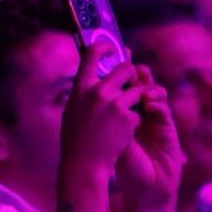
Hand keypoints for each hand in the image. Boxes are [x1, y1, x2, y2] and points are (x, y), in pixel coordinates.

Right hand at [61, 44, 143, 176]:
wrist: (85, 165)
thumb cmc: (76, 140)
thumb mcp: (74, 110)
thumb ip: (85, 92)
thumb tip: (95, 74)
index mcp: (80, 88)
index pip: (92, 54)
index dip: (105, 46)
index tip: (113, 46)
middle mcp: (97, 92)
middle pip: (125, 69)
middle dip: (132, 76)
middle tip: (130, 83)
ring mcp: (114, 104)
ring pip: (136, 91)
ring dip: (134, 101)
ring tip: (121, 118)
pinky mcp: (128, 117)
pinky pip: (137, 112)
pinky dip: (133, 122)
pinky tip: (121, 133)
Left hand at [115, 65, 184, 209]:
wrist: (146, 188)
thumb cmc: (126, 166)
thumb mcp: (111, 140)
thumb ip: (103, 120)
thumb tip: (84, 99)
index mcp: (125, 112)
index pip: (124, 87)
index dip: (121, 73)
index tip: (114, 59)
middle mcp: (142, 112)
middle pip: (141, 85)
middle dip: (137, 73)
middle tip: (131, 65)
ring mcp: (156, 119)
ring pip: (156, 94)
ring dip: (149, 87)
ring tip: (141, 85)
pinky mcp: (168, 129)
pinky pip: (164, 112)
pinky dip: (157, 106)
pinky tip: (150, 106)